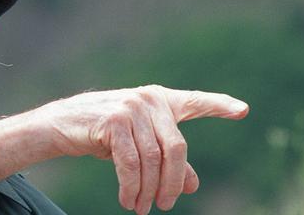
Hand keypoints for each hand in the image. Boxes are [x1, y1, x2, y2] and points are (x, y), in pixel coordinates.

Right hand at [36, 84, 248, 214]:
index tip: (243, 110)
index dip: (218, 106)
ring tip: (141, 207)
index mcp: (158, 100)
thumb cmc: (102, 133)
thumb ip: (167, 161)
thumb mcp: (138, 146)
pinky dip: (131, 187)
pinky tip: (128, 199)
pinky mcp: (114, 121)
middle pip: (176, 148)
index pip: (193, 102)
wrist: (61, 124)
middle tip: (165, 205)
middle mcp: (148, 99)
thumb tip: (193, 185)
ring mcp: (131, 107)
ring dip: (148, 190)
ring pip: (153, 159)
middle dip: (172, 182)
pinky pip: (131, 163)